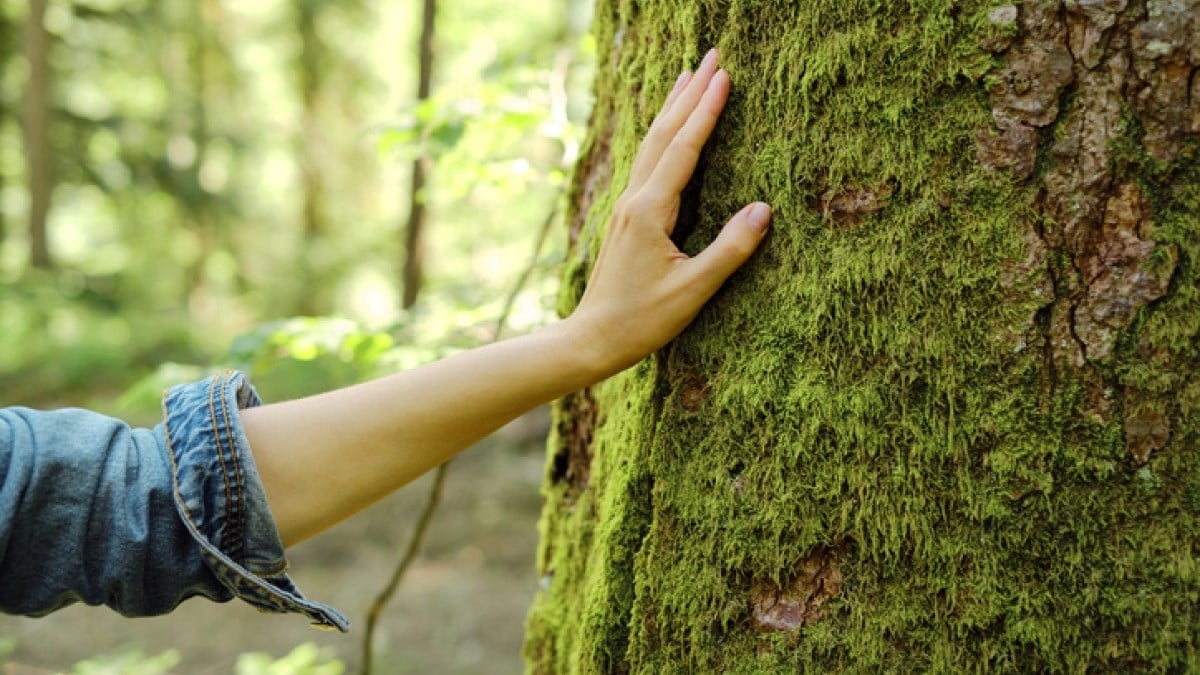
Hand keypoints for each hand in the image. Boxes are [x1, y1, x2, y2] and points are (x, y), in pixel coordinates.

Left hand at [567, 48, 771, 374]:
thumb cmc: (641, 321)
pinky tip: (666, 131)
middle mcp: (634, 201)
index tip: (725, 75)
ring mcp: (626, 207)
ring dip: (672, 107)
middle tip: (712, 55)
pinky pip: (647, 163)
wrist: (591, 339)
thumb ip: (729, 250)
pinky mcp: (625, 218)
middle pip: (664, 134)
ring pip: (651, 144)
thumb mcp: (693, 291)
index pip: (684, 149)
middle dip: (689, 92)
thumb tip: (764, 209)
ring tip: (689, 76)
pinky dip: (662, 135)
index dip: (706, 111)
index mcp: (650, 212)